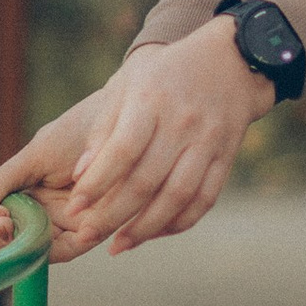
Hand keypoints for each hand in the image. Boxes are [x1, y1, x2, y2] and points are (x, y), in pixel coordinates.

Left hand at [0, 25, 271, 264]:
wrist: (232, 60)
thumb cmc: (165, 73)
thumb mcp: (128, 85)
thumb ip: (104, 129)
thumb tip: (80, 175)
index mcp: (151, 101)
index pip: (123, 150)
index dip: (98, 183)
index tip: (73, 208)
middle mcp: (183, 124)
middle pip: (146, 180)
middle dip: (113, 215)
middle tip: (86, 236)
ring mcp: (209, 142)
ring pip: (178, 196)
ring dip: (146, 227)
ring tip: (118, 245)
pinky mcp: (226, 157)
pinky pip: (205, 199)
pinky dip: (180, 222)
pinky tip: (155, 233)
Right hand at [0, 81, 121, 258]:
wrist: (122, 116)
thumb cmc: (77, 130)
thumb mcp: (36, 155)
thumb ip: (4, 181)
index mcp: (35, 196)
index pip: (12, 226)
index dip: (1, 230)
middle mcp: (55, 212)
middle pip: (27, 243)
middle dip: (11, 239)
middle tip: (1, 221)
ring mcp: (78, 220)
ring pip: (49, 248)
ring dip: (31, 244)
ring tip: (19, 223)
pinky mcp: (102, 224)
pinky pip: (79, 244)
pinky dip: (67, 244)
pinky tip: (55, 230)